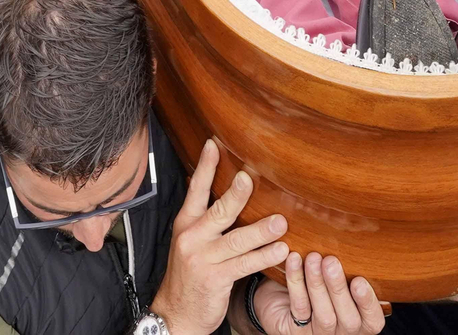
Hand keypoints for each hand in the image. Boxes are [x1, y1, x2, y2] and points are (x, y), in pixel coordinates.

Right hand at [150, 140, 289, 334]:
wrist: (176, 313)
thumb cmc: (190, 273)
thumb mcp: (191, 241)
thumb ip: (207, 218)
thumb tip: (230, 189)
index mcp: (186, 223)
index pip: (196, 190)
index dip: (206, 166)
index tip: (215, 143)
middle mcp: (192, 238)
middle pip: (218, 211)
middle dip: (235, 195)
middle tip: (249, 178)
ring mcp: (202, 259)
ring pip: (235, 241)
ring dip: (260, 231)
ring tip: (281, 222)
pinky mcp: (215, 279)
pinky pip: (243, 265)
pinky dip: (263, 258)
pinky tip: (280, 251)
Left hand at [255, 253, 385, 334]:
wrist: (278, 295)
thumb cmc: (316, 281)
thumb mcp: (335, 274)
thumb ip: (348, 268)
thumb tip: (356, 234)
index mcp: (359, 319)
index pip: (373, 320)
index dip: (369, 303)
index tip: (360, 280)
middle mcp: (342, 331)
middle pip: (348, 319)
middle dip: (339, 288)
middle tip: (331, 261)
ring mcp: (319, 333)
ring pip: (324, 315)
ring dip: (318, 284)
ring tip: (313, 258)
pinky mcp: (295, 331)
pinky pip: (299, 307)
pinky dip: (296, 282)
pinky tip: (294, 260)